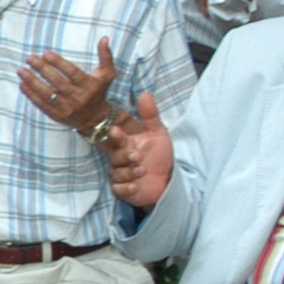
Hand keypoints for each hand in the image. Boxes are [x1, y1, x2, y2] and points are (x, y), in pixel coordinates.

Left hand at [17, 36, 116, 134]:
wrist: (95, 119)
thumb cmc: (99, 91)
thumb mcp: (107, 74)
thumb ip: (105, 56)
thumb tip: (104, 38)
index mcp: (90, 86)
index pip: (72, 73)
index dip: (58, 63)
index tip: (45, 53)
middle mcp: (78, 98)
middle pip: (57, 82)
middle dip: (42, 69)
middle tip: (30, 58)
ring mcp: (67, 108)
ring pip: (47, 94)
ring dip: (32, 81)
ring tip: (21, 70)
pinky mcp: (57, 115)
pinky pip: (42, 104)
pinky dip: (30, 95)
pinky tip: (22, 84)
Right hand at [100, 89, 173, 208]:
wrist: (169, 179)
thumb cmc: (160, 155)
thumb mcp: (158, 133)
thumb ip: (150, 115)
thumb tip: (145, 93)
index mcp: (125, 143)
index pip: (114, 138)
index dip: (115, 136)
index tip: (117, 131)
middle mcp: (120, 158)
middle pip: (114, 155)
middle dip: (124, 155)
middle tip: (137, 155)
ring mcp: (120, 174)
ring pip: (117, 172)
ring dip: (129, 171)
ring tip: (142, 170)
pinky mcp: (123, 189)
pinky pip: (118, 189)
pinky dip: (126, 188)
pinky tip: (134, 186)